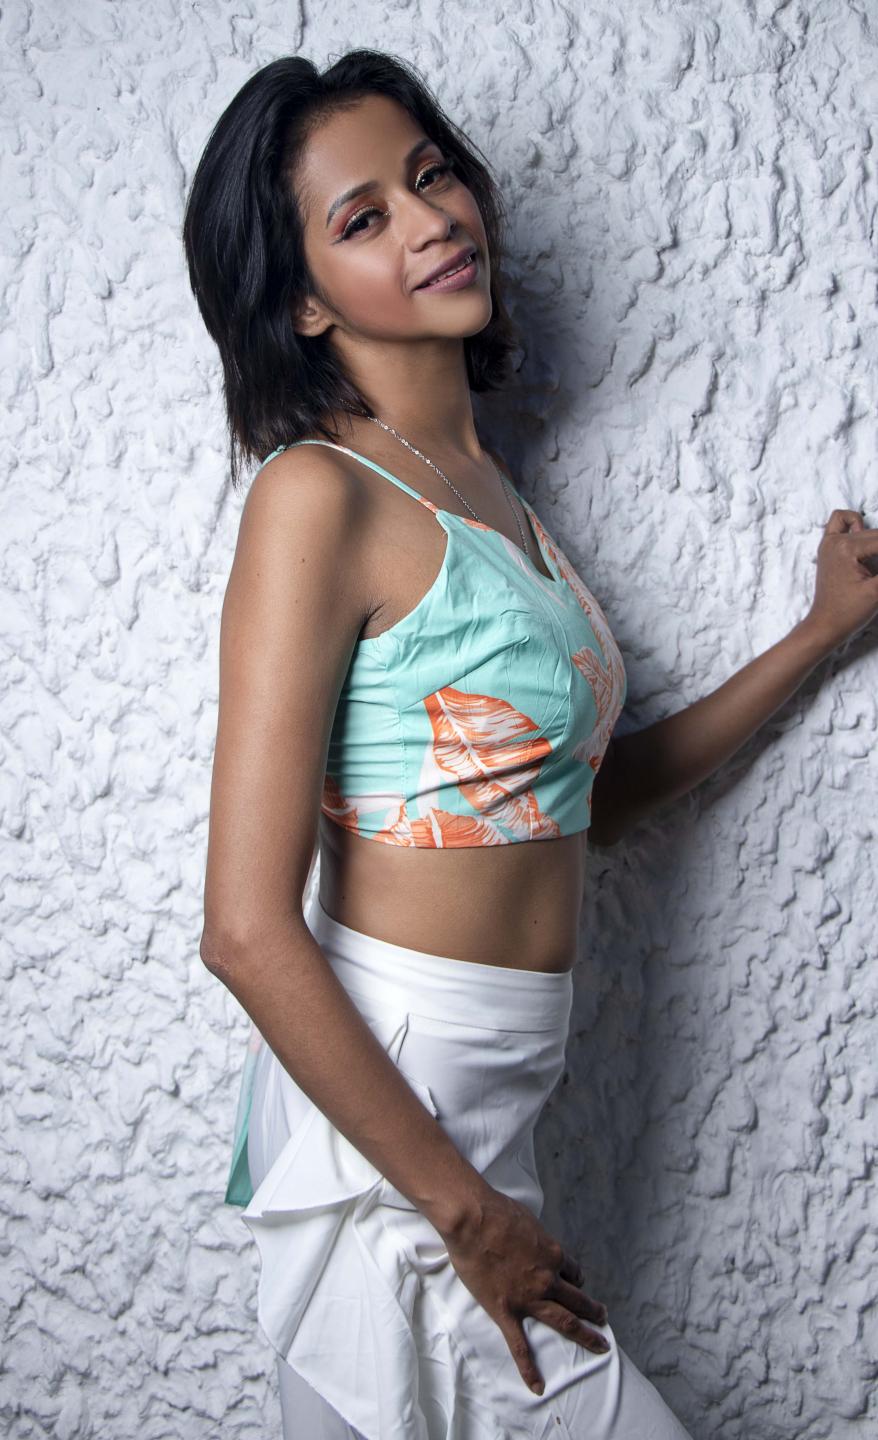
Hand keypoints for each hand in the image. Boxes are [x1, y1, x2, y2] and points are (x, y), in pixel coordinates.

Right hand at [438, 1184, 609, 1395]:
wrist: (474, 1220)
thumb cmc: (498, 1212)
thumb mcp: (527, 1220)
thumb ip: (534, 1236)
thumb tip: (530, 1238)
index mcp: (553, 1254)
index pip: (573, 1270)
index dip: (576, 1277)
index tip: (576, 1281)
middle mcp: (548, 1279)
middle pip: (578, 1299)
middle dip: (593, 1310)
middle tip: (604, 1318)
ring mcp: (529, 1298)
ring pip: (564, 1321)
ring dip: (585, 1334)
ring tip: (599, 1344)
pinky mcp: (506, 1311)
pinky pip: (520, 1346)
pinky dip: (530, 1368)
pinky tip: (538, 1386)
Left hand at [805, 509, 877, 649]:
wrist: (825, 624)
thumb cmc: (849, 611)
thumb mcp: (877, 591)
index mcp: (847, 548)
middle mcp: (835, 540)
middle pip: (876, 535)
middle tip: (876, 574)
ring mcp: (829, 542)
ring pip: (866, 529)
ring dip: (877, 541)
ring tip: (874, 563)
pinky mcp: (828, 547)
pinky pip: (842, 522)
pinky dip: (856, 526)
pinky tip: (867, 542)